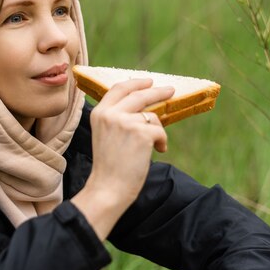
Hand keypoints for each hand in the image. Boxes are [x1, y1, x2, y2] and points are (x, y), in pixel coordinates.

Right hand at [71, 78, 174, 239]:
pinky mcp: (141, 132)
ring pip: (152, 116)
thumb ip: (118, 118)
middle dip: (157, 92)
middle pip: (139, 94)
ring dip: (157, 130)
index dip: (136, 83)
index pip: (119, 89)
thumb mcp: (107, 135)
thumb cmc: (110, 167)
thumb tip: (144, 107)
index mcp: (99, 113)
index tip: (149, 81)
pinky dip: (162, 141)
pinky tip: (157, 151)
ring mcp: (125, 121)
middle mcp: (110, 113)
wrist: (108, 188)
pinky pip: (160, 130)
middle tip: (170, 90)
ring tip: (154, 145)